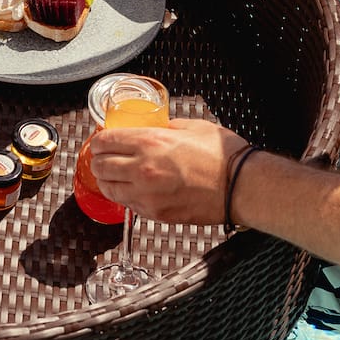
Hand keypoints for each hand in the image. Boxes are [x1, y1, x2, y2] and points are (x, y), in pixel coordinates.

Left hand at [89, 118, 248, 225]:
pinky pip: (127, 204)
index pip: (105, 141)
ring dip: (106, 179)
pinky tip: (132, 189)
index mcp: (149, 142)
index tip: (101, 140)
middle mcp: (142, 169)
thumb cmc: (223, 157)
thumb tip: (154, 126)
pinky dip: (124, 196)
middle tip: (103, 157)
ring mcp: (147, 194)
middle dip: (98, 160)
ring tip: (113, 175)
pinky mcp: (155, 213)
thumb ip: (166, 126)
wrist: (242, 187)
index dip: (99, 140)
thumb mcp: (191, 127)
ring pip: (108, 188)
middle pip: (99, 165)